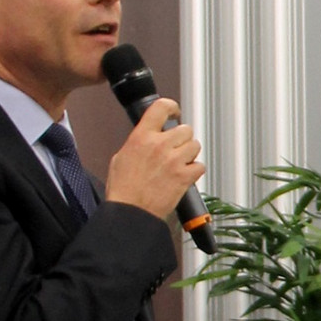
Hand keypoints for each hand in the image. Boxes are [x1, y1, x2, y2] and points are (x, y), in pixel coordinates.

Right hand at [105, 98, 204, 218]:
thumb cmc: (123, 191)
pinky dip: (195, 171)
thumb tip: (146, 139)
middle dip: (182, 138)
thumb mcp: (120, 158)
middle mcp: (159, 145)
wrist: (130, 213)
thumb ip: (137, 143)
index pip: (161, 107)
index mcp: (141, 137)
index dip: (172, 107)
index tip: (174, 113)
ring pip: (195, 145)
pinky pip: (200, 166)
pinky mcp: (184, 177)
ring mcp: (173, 161)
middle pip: (185, 129)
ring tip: (180, 163)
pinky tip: (185, 176)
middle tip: (176, 149)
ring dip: (190, 153)